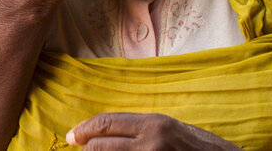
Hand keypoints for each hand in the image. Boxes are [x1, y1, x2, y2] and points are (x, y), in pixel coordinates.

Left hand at [66, 113, 240, 149]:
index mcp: (153, 124)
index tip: (72, 136)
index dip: (84, 130)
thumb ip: (139, 130)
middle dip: (86, 150)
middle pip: (101, 147)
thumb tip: (105, 133)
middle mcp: (151, 143)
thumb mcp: (168, 129)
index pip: (106, 123)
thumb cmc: (198, 148)